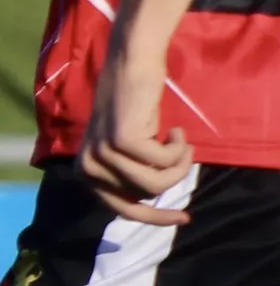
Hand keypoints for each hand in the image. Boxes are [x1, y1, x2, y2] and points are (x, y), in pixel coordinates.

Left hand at [76, 50, 194, 225]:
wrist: (132, 67)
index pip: (124, 209)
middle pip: (146, 195)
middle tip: (187, 155)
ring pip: (157, 182)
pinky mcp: (122, 141)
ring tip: (181, 141)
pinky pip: (165, 161)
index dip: (157, 217)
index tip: (185, 218)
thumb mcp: (127, 148)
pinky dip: (179, 148)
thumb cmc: (135, 106)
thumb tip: (152, 204)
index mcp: (87, 173)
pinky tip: (177, 130)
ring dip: (180, 162)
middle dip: (174, 178)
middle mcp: (88, 167)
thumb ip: (129, 173)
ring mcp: (103, 154)